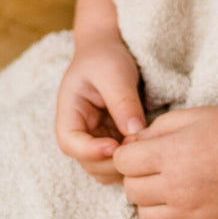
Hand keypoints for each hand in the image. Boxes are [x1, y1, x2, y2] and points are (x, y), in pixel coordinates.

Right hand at [55, 31, 145, 182]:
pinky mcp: (112, 141)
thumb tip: (134, 131)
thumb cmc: (106, 57)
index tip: (114, 146)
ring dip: (125, 164)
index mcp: (69, 113)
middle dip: (114, 160)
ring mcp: (96, 140)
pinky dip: (132, 160)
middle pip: (89, 163)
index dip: (90, 151)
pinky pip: (119, 161)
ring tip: (146, 142)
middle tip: (140, 143)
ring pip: (105, 169)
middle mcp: (79, 133)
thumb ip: (122, 101)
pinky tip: (148, 143)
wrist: (109, 49)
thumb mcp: (114, 72)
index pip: (70, 143)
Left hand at [112, 105, 217, 218]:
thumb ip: (157, 128)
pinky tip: (180, 202)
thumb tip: (130, 147)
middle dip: (137, 176)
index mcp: (173, 154)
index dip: (128, 153)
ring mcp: (189, 213)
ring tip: (169, 184)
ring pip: (144, 215)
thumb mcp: (194, 116)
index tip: (142, 149)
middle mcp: (177, 188)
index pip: (124, 162)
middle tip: (156, 166)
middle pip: (130, 190)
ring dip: (150, 200)